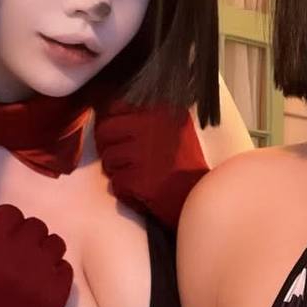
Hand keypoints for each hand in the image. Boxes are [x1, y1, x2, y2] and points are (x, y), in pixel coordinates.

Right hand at [0, 179, 72, 306]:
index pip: (10, 213)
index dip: (7, 228)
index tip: (0, 246)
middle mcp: (13, 256)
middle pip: (34, 225)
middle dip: (26, 240)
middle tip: (14, 263)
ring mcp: (38, 274)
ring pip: (54, 242)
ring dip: (44, 254)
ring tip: (28, 275)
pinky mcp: (58, 292)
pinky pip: (65, 265)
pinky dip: (55, 274)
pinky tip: (38, 289)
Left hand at [95, 99, 208, 229]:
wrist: (201, 198)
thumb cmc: (185, 167)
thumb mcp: (173, 128)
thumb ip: (145, 118)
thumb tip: (106, 114)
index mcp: (161, 110)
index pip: (116, 107)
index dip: (114, 127)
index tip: (122, 139)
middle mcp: (152, 125)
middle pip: (105, 131)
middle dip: (110, 149)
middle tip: (126, 162)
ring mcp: (145, 152)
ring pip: (108, 158)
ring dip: (119, 172)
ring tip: (141, 178)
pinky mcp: (139, 178)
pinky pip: (115, 183)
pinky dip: (126, 193)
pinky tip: (144, 193)